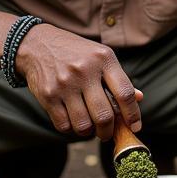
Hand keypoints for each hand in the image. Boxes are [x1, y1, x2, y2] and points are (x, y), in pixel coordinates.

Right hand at [15, 24, 141, 140]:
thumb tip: (139, 98)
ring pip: (84, 125)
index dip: (133, 114)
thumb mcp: (99, 56)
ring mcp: (64, 84)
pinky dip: (71, 129)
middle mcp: (84, 71)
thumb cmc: (75, 53)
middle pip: (104, 115)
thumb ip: (118, 79)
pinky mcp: (48, 95)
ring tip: (90, 126)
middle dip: (108, 131)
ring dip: (89, 132)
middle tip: (107, 133)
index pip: (125, 93)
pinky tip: (73, 120)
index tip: (135, 126)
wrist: (37, 44)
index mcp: (103, 59)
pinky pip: (64, 125)